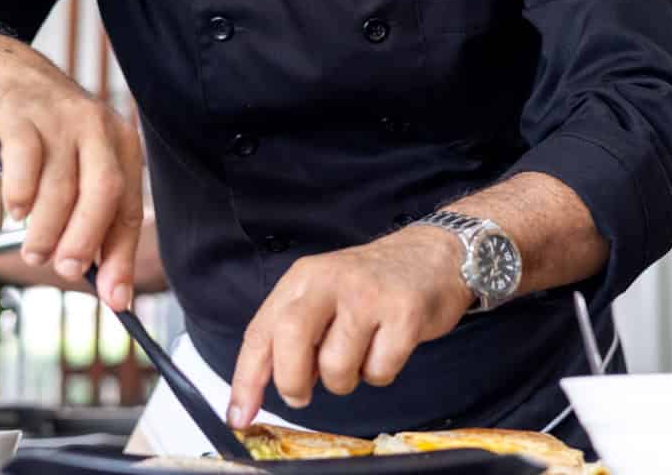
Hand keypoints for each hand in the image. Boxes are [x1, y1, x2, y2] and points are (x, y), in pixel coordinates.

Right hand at [0, 33, 142, 312]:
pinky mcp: (19, 113)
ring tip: (34, 250)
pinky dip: (19, 193)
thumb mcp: (77, 165)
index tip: (116, 299)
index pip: (130, 207)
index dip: (123, 256)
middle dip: (86, 240)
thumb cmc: (46, 135)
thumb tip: (108, 285)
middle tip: (66, 271)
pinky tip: (15, 210)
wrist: (3, 75)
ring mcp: (58, 117)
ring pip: (59, 185)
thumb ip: (92, 218)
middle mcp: (96, 126)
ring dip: (45, 229)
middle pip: (103, 191)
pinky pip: (24, 160)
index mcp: (120, 143)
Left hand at [227, 226, 473, 427]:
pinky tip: (387, 347)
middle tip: (303, 393)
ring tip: (358, 355)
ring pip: (335, 366)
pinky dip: (379, 374)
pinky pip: (379, 371)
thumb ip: (292, 332)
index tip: (239, 414)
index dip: (247, 378)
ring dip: (344, 380)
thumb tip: (267, 386)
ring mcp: (368, 296)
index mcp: (303, 278)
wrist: (432, 256)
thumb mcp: (322, 293)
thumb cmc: (370, 284)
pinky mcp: (404, 314)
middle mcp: (330, 281)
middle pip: (290, 339)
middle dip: (291, 381)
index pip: (262, 330)